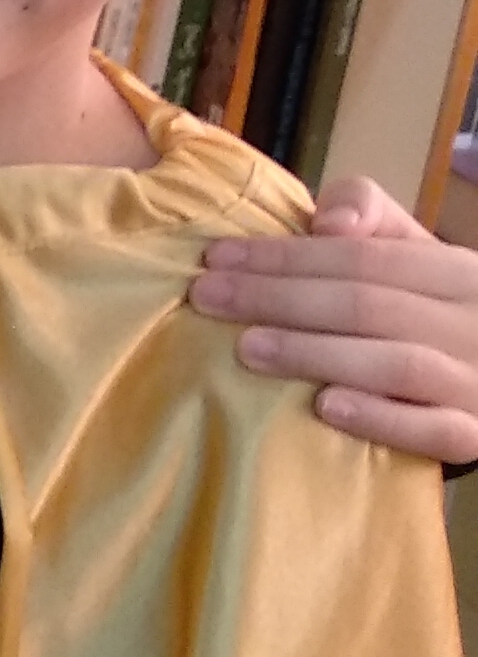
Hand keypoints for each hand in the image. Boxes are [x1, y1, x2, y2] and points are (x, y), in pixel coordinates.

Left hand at [192, 174, 477, 463]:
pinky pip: (436, 431)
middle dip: (281, 298)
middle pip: (369, 306)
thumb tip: (329, 221)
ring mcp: (477, 383)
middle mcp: (472, 324)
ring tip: (248, 348)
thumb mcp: (418, 256)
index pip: (365, 258)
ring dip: (318, 354)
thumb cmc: (437, 312)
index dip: (287, 256)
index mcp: (456, 273)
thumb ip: (373, 221)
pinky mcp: (477, 435)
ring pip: (399, 365)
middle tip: (206, 298)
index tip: (215, 258)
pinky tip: (327, 407)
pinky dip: (382, 418)